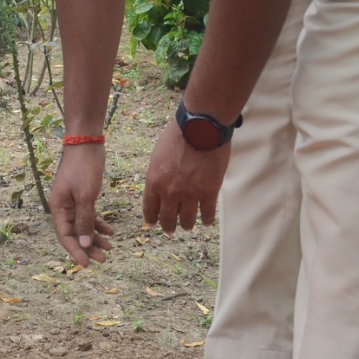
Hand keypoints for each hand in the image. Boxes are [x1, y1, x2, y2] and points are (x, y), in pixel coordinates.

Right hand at [47, 143, 114, 266]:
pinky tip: (111, 231)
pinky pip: (90, 216)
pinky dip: (99, 224)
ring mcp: (73, 202)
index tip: (87, 265)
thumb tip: (84, 245)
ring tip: (111, 248)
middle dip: (89, 248)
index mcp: (58, 207)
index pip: (65, 236)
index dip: (75, 252)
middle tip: (104, 260)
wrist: (86, 143)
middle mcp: (63, 207)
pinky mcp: (83, 196)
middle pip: (74, 234)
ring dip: (96, 238)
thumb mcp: (85, 197)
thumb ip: (84, 221)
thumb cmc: (83, 168)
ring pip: (83, 226)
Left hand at [142, 116, 229, 233]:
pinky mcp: (209, 192)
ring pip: (187, 221)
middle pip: (167, 219)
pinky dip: (206, 220)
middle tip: (171, 229)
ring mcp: (190, 194)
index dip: (151, 218)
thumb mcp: (158, 156)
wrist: (200, 129)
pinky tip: (205, 221)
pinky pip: (207, 214)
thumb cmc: (178, 136)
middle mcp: (170, 192)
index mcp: (154, 181)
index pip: (149, 208)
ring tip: (188, 226)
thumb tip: (159, 186)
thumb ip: (158, 174)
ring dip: (186, 225)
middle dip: (168, 226)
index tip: (153, 223)